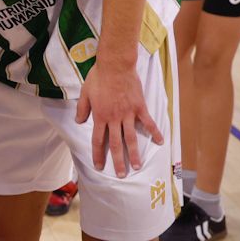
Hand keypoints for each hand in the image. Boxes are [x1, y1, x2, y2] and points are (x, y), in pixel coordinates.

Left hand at [75, 60, 162, 176]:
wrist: (115, 65)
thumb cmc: (99, 77)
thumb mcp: (85, 92)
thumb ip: (82, 109)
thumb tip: (79, 122)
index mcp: (100, 116)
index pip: (97, 140)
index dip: (98, 154)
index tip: (99, 166)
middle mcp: (114, 118)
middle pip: (115, 144)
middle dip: (117, 161)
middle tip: (121, 175)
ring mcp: (128, 114)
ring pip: (131, 138)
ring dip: (134, 153)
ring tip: (137, 166)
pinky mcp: (139, 107)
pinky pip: (148, 123)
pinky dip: (154, 132)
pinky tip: (160, 142)